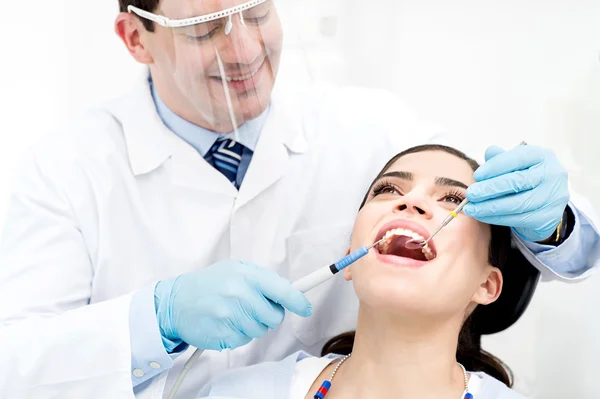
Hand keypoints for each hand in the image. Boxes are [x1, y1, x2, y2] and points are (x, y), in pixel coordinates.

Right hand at [154, 260, 311, 350]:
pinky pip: (245, 340)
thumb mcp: (236, 270)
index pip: (283, 290)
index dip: (298, 301)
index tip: (305, 308)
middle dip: (269, 314)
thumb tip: (289, 291)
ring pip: (261, 330)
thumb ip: (262, 279)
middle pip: (275, 316)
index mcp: (247, 275)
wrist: (175, 301)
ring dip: (253, 325)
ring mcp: (231, 316)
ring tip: (234, 313)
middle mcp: (240, 295)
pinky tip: (226, 322)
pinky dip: (239, 334)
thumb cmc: (209, 284)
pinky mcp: (224, 335)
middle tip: (253, 307)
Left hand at [463, 144, 568, 241]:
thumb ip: (501, 158)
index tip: (476, 175)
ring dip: (489, 207)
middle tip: (470, 194)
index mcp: (543, 156)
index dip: (495, 167)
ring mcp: (553, 197)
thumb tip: (489, 151)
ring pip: (517, 204)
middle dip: (490, 189)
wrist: (545, 203)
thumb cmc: (524, 178)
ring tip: (470, 208)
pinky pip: (518, 219)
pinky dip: (496, 218)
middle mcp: (553, 175)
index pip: (518, 158)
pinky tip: (481, 215)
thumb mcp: (514, 164)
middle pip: (518, 182)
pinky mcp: (549, 217)